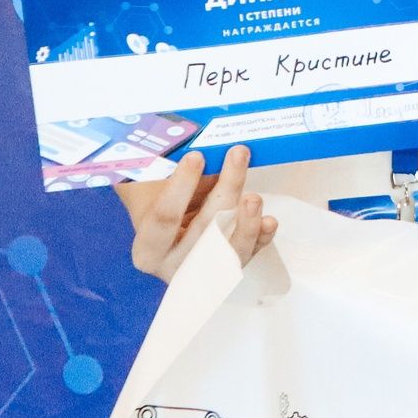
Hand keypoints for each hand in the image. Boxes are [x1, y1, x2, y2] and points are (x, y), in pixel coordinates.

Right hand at [122, 146, 277, 282]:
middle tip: (238, 154)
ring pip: (231, 250)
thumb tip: (207, 147)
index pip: (163, 217)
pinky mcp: (231, 267)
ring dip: (246, 221)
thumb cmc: (161, 207)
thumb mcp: (155, 191)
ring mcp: (205, 271)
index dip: (180, 186)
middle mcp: (174, 266)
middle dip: (225, 189)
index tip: (196, 156)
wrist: (173, 232)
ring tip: (254, 195)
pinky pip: (251, 253)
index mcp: (147, 250)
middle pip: (204, 229)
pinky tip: (269, 221)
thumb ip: (170, 172)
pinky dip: (261, 236)